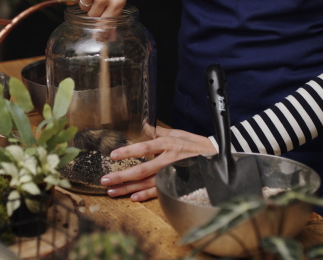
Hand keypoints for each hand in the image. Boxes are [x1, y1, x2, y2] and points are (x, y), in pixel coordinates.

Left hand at [100, 126, 216, 201]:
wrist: (217, 158)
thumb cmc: (196, 145)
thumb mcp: (178, 133)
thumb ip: (159, 131)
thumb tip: (145, 123)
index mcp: (168, 145)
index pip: (145, 147)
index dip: (128, 152)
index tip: (112, 156)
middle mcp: (168, 160)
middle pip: (142, 170)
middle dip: (122, 176)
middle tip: (105, 180)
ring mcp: (172, 174)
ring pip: (147, 183)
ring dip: (128, 188)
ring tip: (112, 191)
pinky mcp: (177, 184)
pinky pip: (159, 192)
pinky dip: (146, 195)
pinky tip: (133, 198)